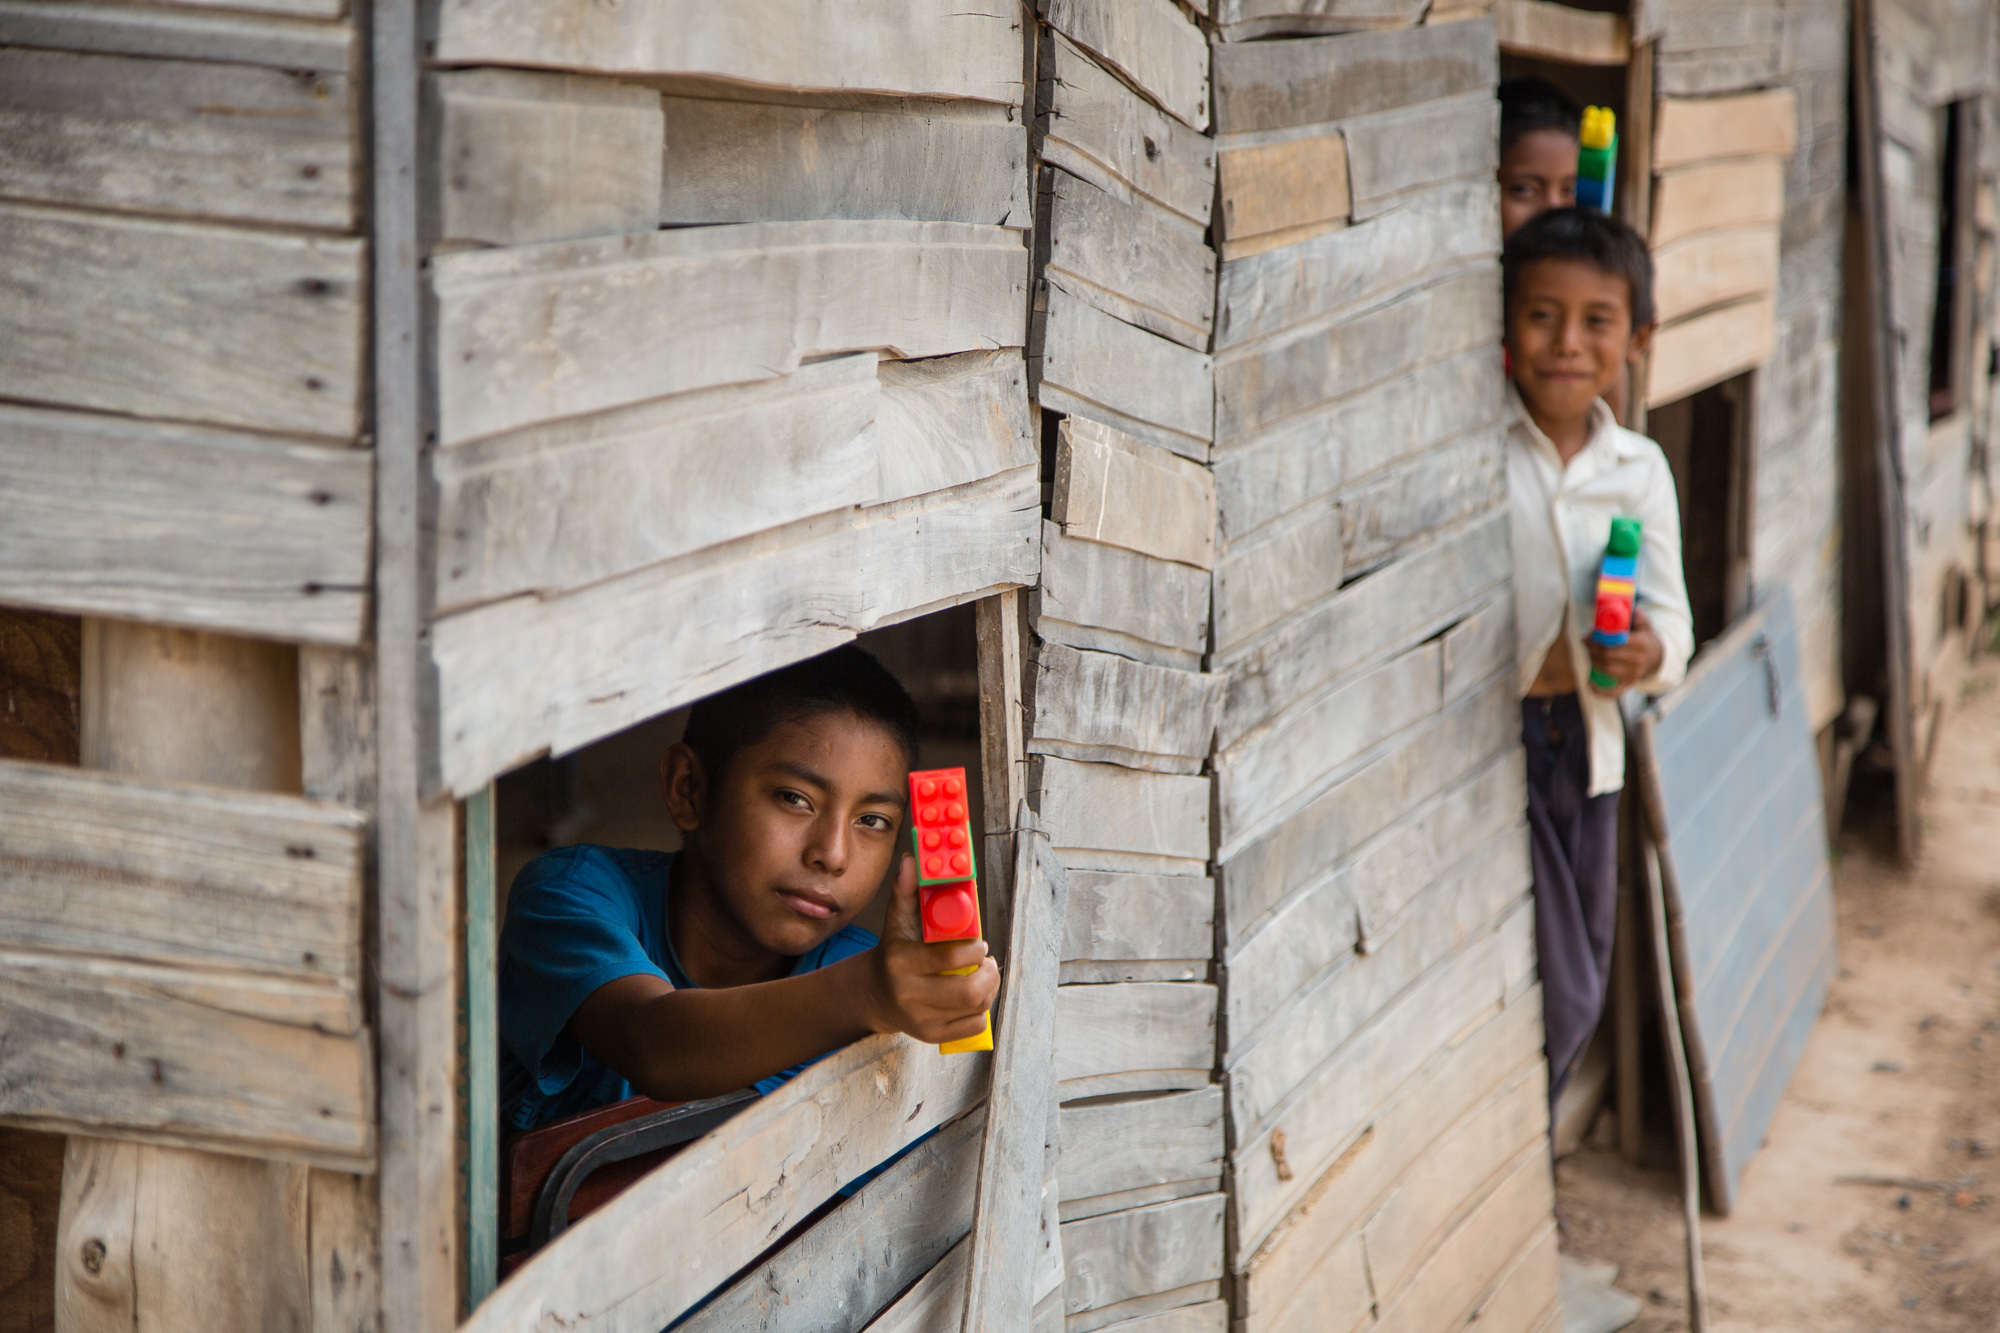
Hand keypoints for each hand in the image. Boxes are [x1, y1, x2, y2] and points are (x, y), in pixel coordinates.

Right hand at [866, 855, 997, 1044]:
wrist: (874, 994)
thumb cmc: (894, 952)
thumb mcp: (897, 920)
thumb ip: (907, 890)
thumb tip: (910, 860)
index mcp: (900, 963)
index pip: (950, 958)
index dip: (975, 950)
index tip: (979, 943)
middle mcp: (908, 994)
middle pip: (968, 991)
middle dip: (989, 974)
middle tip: (988, 962)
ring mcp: (920, 1020)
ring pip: (975, 1008)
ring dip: (989, 989)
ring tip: (984, 975)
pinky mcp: (930, 1036)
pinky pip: (973, 1027)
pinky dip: (982, 1010)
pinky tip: (974, 997)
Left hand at [1587, 604, 1664, 695]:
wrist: (1655, 657)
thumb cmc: (1644, 638)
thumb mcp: (1645, 626)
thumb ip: (1640, 618)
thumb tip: (1635, 610)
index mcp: (1641, 644)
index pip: (1615, 642)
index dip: (1598, 639)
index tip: (1589, 636)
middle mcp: (1638, 661)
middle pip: (1607, 656)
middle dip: (1593, 649)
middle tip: (1586, 643)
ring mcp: (1633, 674)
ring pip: (1606, 669)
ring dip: (1593, 661)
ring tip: (1589, 653)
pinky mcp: (1628, 684)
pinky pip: (1614, 691)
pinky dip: (1600, 690)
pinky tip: (1589, 684)